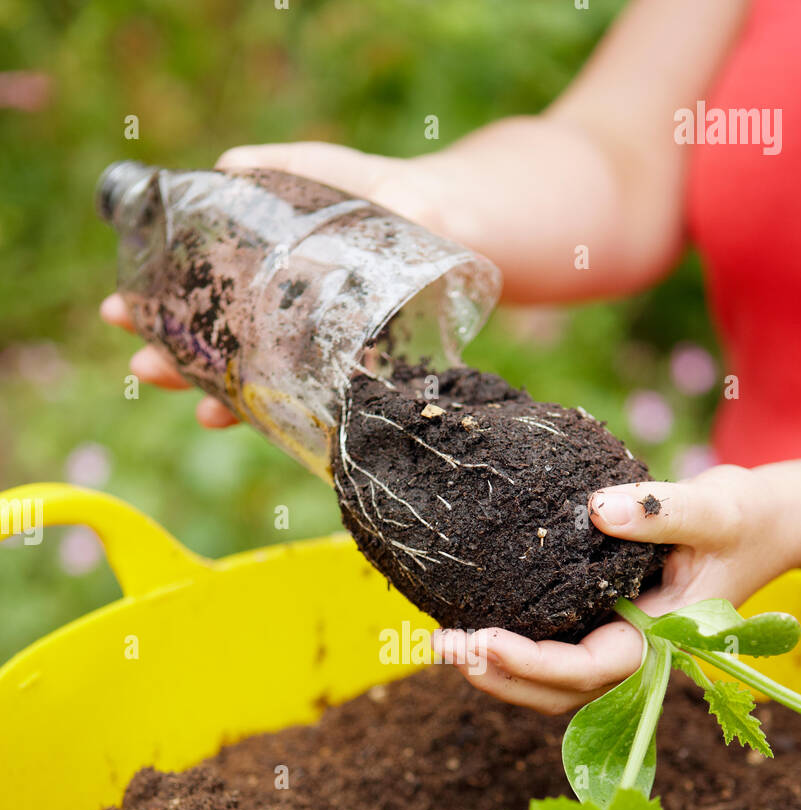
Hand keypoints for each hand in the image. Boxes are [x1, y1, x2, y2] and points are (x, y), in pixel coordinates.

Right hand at [99, 141, 445, 428]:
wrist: (451, 219)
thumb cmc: (377, 194)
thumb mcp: (318, 172)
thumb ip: (275, 169)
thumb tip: (226, 168)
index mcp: (261, 286)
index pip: (199, 308)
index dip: (158, 315)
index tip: (120, 314)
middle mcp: (286, 330)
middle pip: (221, 355)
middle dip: (177, 363)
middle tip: (140, 364)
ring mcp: (323, 356)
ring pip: (265, 388)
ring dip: (229, 401)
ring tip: (199, 408)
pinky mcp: (369, 373)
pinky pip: (328, 406)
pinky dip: (305, 418)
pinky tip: (281, 422)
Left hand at [434, 464, 799, 714]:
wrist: (761, 527)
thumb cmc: (743, 521)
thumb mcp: (713, 509)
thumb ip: (660, 511)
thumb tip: (596, 510)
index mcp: (660, 641)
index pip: (588, 670)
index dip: (532, 663)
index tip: (483, 638)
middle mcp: (633, 654)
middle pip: (558, 692)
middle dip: (499, 677)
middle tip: (443, 645)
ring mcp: (616, 646)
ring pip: (551, 684)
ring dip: (497, 672)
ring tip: (443, 642)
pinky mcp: (603, 627)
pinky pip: (553, 653)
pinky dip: (511, 650)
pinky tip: (471, 624)